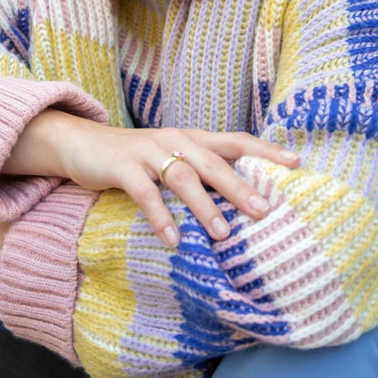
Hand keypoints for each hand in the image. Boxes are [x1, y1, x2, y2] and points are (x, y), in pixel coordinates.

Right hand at [12, 112, 299, 246]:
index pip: (235, 140)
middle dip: (240, 186)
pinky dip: (160, 216)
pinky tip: (172, 239)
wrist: (82, 143)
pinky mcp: (123, 166)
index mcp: (193, 138)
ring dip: (204, 206)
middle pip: (214, 162)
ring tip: (222, 234)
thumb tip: (242, 202)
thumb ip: (201, 172)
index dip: (265, 149)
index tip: (295, 164)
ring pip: (183, 177)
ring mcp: (148, 151)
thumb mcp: (172, 158)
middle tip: (264, 211)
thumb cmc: (136, 158)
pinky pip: (145, 193)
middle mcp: (176, 140)